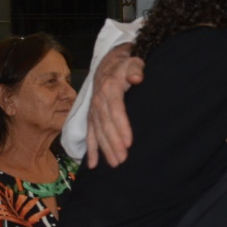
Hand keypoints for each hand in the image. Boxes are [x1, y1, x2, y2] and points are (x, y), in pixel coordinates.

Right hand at [86, 43, 144, 167]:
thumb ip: (135, 68)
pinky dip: (90, 149)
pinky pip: (89, 134)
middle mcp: (98, 101)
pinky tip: (92, 164)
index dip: (122, 127)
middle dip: (113, 143)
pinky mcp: (92, 117)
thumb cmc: (124, 65)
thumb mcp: (132, 62)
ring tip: (114, 164)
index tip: (129, 142)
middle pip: (106, 126)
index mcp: (110, 89)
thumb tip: (136, 77)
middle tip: (123, 159)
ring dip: (105, 149)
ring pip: (98, 132)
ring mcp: (93, 110)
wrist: (108, 63)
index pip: (116, 111)